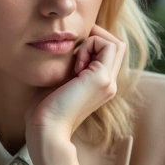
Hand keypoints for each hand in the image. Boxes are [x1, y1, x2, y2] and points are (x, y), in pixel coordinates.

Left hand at [26, 25, 127, 148]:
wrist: (47, 128)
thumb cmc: (46, 107)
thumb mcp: (62, 80)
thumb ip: (71, 65)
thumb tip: (69, 45)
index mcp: (101, 85)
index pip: (111, 52)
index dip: (95, 43)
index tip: (73, 54)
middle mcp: (110, 83)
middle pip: (118, 45)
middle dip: (97, 37)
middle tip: (76, 49)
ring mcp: (109, 82)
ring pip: (116, 43)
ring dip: (94, 41)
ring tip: (76, 60)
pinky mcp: (102, 78)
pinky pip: (107, 45)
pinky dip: (91, 45)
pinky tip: (76, 64)